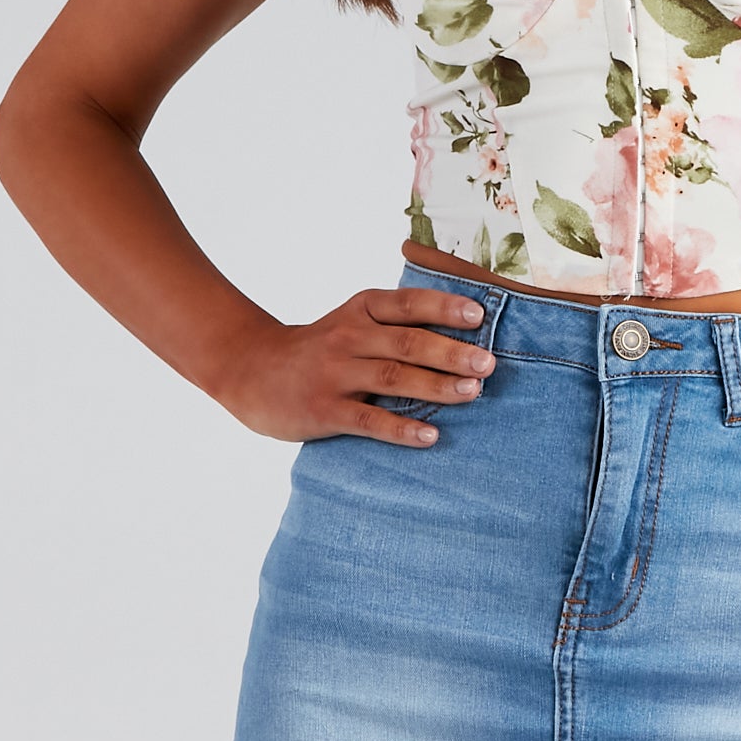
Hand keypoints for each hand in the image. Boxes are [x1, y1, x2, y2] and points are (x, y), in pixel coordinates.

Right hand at [218, 284, 494, 446]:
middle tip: (489, 364)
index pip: (408, 304)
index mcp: (360, 311)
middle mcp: (349, 338)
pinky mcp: (324, 410)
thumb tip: (461, 333)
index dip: (444, 308)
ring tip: (472, 393)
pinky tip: (430, 436)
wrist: (252, 369)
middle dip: (452, 353)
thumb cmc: (318, 348)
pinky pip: (369, 421)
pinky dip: (401, 428)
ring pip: (393, 379)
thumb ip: (395, 323)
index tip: (480, 316)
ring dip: (436, 386)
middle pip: (408, 343)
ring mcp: (335, 374)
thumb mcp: (351, 321)